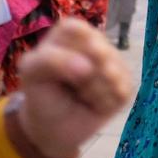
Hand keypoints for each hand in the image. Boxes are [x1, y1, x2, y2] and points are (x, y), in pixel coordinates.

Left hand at [16, 18, 132, 157]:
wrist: (54, 127)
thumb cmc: (42, 94)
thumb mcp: (32, 72)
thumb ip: (52, 60)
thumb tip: (89, 66)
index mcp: (70, 32)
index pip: (77, 30)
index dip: (71, 51)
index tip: (61, 68)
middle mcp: (96, 41)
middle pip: (100, 51)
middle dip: (81, 77)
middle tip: (70, 84)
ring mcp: (114, 62)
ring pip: (112, 73)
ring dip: (92, 92)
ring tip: (80, 95)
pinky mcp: (125, 84)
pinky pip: (121, 92)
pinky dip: (103, 104)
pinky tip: (94, 103)